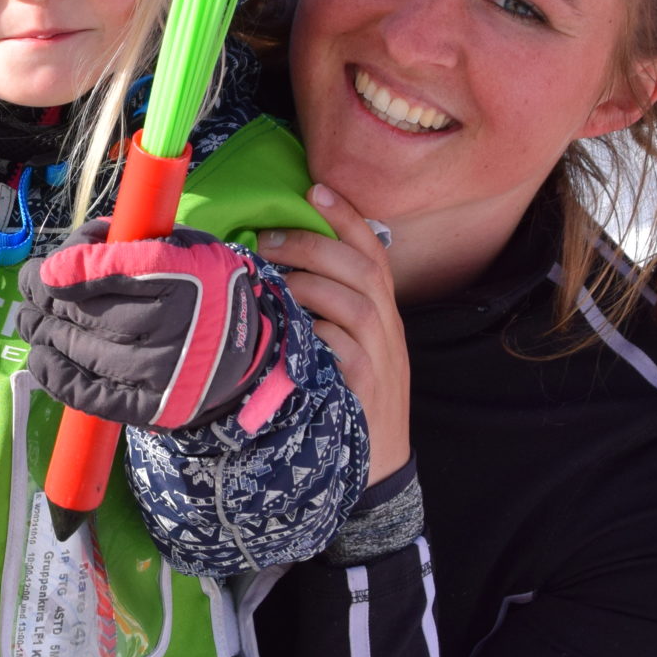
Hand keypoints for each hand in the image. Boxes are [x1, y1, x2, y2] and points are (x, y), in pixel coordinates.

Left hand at [19, 223, 275, 430]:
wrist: (244, 347)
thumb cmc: (200, 286)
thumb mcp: (181, 244)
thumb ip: (129, 241)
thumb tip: (66, 254)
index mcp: (184, 273)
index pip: (114, 269)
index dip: (68, 269)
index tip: (43, 270)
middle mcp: (176, 323)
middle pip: (89, 311)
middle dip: (46, 298)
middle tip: (27, 289)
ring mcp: (163, 370)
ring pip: (84, 350)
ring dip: (45, 333)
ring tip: (28, 320)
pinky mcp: (152, 406)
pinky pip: (92, 394)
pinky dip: (57, 376)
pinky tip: (40, 358)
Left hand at [261, 184, 409, 484]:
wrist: (377, 467)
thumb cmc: (349, 399)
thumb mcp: (346, 349)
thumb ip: (323, 312)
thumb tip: (271, 273)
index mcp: (383, 315)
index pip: (374, 254)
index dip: (347, 218)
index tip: (315, 189)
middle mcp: (387, 331)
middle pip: (362, 270)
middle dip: (315, 245)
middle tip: (269, 237)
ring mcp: (380, 360)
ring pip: (354, 303)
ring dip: (309, 282)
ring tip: (271, 278)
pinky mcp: (364, 390)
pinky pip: (343, 348)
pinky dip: (315, 331)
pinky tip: (286, 327)